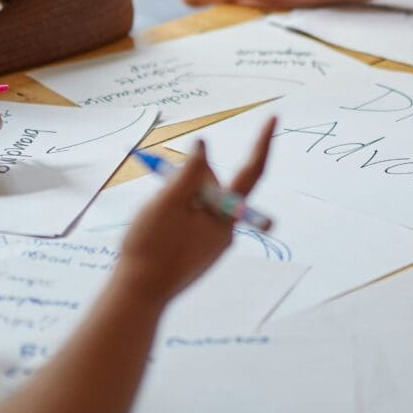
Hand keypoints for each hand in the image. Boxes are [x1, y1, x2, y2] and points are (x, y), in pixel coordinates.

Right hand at [112, 118, 275, 304]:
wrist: (138, 295)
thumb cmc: (151, 248)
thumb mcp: (168, 202)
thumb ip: (189, 173)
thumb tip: (204, 147)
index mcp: (225, 217)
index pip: (251, 171)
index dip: (262, 143)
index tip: (273, 117)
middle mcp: (226, 231)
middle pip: (217, 186)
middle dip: (195, 176)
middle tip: (164, 177)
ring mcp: (212, 244)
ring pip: (202, 203)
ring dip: (182, 196)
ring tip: (155, 214)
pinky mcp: (199, 252)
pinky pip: (194, 220)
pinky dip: (178, 212)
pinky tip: (157, 226)